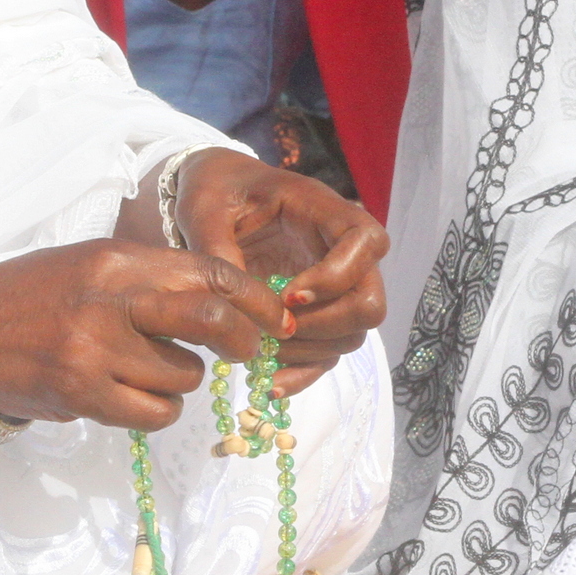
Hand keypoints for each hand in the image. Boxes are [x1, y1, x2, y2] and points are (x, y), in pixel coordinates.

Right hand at [0, 239, 292, 429]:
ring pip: (183, 375)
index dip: (255, 298)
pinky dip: (157, 410)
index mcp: (117, 261)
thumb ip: (151, 279)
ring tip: (146, 370)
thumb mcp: (92, 265)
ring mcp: (94, 349)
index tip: (277, 317)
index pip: (208, 272)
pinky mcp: (81, 394)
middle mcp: (109, 300)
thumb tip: (226, 304)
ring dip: (180, 380)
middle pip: (208, 319)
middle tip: (246, 352)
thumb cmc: (35, 296)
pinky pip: (154, 413)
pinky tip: (132, 397)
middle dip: (242, 340)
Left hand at [170, 151, 385, 392]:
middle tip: (276, 328)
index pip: (367, 241)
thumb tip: (234, 304)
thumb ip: (216, 248)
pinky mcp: (315, 313)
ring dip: (310, 351)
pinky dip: (302, 373)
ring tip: (259, 352)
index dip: (337, 276)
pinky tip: (266, 383)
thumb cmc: (214, 191)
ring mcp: (332, 286)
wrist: (214, 197)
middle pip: (371, 300)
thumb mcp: (205, 209)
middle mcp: (339, 250)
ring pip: (353, 334)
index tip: (287, 295)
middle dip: (326, 324)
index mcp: (323, 211)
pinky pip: (327, 354)